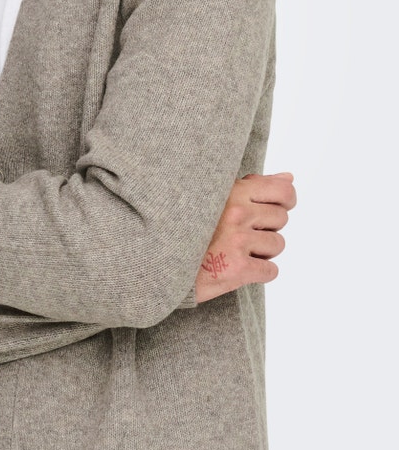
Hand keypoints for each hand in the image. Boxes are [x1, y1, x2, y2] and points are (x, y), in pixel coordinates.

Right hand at [195, 172, 296, 303]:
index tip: (278, 207)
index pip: (282, 191)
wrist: (161, 259)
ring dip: (263, 250)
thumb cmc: (188, 224)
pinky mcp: (237, 269)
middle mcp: (237, 214)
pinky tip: (238, 266)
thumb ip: (253, 185)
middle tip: (243, 232)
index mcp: (232, 192)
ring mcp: (238, 241)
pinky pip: (271, 271)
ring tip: (238, 249)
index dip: (286, 200)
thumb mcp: (216, 195)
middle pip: (281, 219)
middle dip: (267, 226)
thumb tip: (288, 177)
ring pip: (277, 245)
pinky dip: (258, 272)